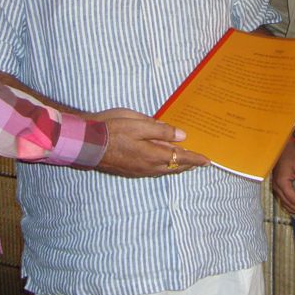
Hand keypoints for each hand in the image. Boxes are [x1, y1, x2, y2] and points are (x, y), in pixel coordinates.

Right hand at [91, 108, 208, 176]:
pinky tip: (162, 160)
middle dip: (188, 164)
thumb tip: (181, 136)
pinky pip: (153, 170)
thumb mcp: (138, 123)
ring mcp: (138, 170)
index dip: (195, 158)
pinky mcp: (129, 170)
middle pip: (174, 167)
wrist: (86, 142)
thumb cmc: (112, 128)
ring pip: (163, 170)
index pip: (180, 158)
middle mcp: (148, 167)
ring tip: (185, 161)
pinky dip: (163, 166)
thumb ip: (161, 130)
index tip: (207, 160)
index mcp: (153, 155)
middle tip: (199, 161)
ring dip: (176, 165)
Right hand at [271, 140, 294, 216]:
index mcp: (282, 183)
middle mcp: (277, 188)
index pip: (294, 200)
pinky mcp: (277, 186)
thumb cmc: (291, 155)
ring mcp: (276, 188)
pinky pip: (284, 201)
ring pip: (286, 204)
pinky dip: (293, 206)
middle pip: (290, 205)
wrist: (281, 147)